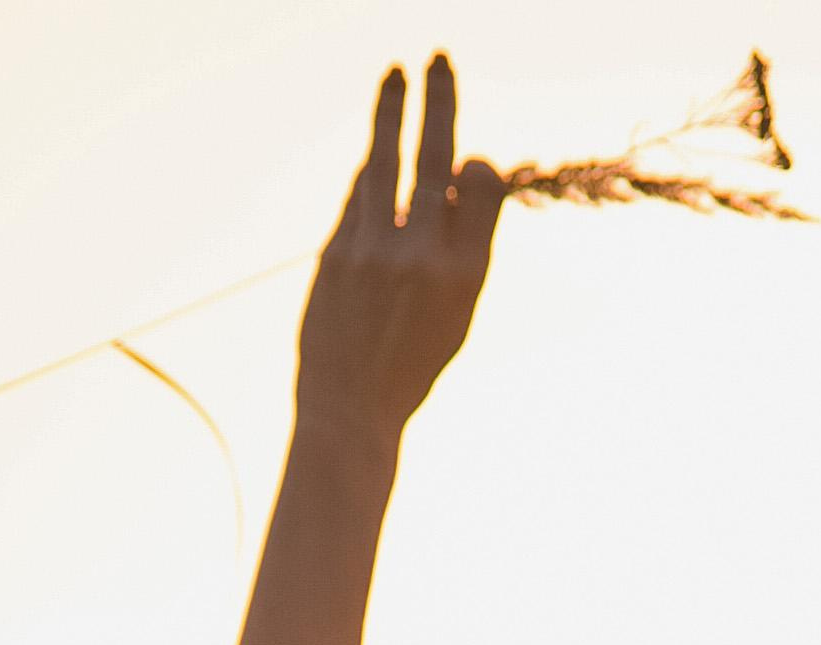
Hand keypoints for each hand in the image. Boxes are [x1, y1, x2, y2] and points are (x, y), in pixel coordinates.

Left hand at [296, 59, 502, 452]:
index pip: (483, 187)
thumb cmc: (412, 363)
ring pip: (385, 162)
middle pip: (436, 158)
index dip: (478, 166)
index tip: (468, 165)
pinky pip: (358, 197)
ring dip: (390, 110)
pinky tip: (376, 160)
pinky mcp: (336, 253)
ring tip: (395, 74)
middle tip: (438, 56)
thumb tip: (456, 176)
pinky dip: (369, 178)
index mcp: (466, 275)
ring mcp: (375, 253)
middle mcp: (423, 258)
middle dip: (438, 101)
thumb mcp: (456, 314)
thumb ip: (461, 247)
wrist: (352, 411)